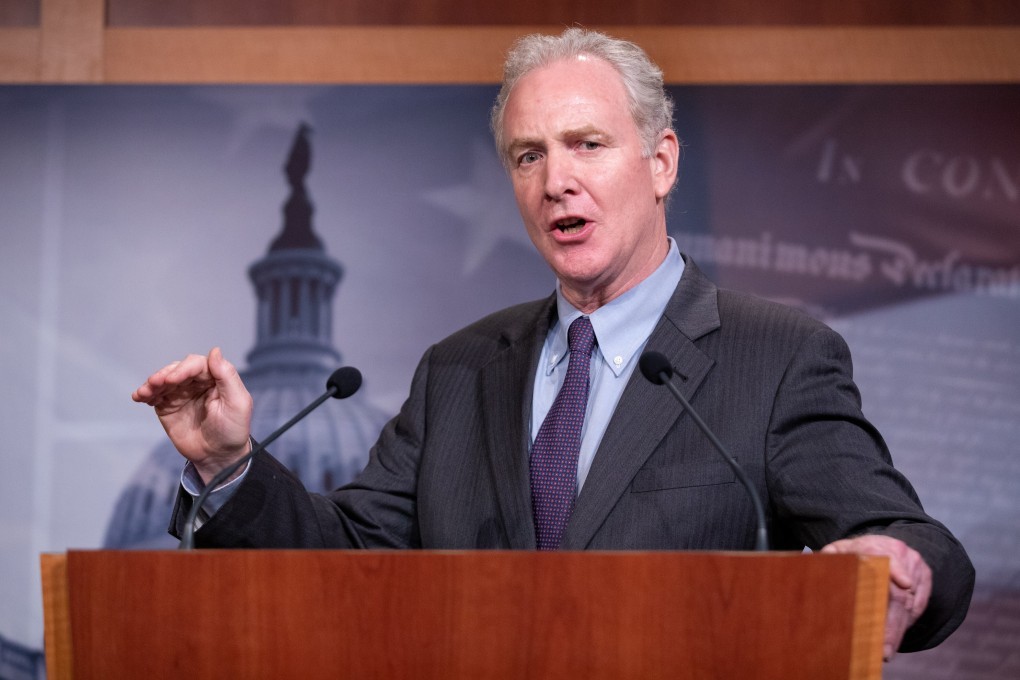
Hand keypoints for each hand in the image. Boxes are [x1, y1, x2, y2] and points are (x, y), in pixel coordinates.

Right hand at [132, 347, 252, 483]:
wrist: (218, 456)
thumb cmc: (233, 430)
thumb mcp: (238, 404)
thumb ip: (228, 377)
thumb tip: (215, 351)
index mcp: (216, 378)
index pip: (198, 364)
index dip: (184, 368)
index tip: (173, 379)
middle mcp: (198, 382)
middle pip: (178, 369)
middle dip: (165, 374)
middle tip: (156, 383)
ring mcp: (181, 393)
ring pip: (164, 380)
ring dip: (152, 383)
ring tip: (144, 392)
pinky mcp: (168, 406)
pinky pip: (154, 395)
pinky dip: (145, 393)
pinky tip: (140, 396)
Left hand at [821, 534, 931, 660]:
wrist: (884, 542)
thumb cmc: (855, 552)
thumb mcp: (840, 549)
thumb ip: (831, 556)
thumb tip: (822, 563)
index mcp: (874, 546)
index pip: (887, 557)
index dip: (896, 570)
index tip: (905, 585)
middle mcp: (899, 553)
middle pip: (899, 593)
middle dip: (892, 624)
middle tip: (882, 650)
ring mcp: (914, 565)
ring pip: (910, 603)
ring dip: (898, 630)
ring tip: (884, 650)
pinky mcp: (925, 576)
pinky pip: (918, 605)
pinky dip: (907, 622)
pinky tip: (893, 638)